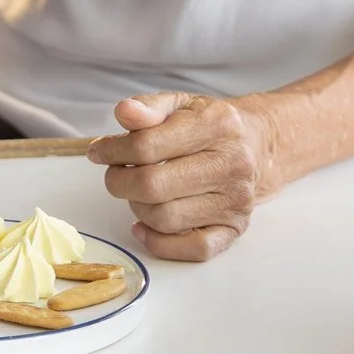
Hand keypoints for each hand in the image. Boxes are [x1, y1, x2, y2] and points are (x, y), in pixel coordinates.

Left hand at [88, 92, 270, 260]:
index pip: (147, 145)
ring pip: (165, 219)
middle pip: (153, 186)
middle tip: (115, 174)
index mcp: (217, 125)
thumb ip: (149, 106)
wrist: (254, 145)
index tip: (99, 152)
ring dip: (137, 208)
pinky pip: (193, 249)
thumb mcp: (180, 104)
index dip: (113, 151)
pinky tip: (144, 225)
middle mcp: (231, 164)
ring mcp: (235, 200)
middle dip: (119, 182)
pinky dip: (160, 243)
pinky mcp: (234, 228)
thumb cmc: (208, 126)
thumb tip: (124, 112)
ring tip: (137, 192)